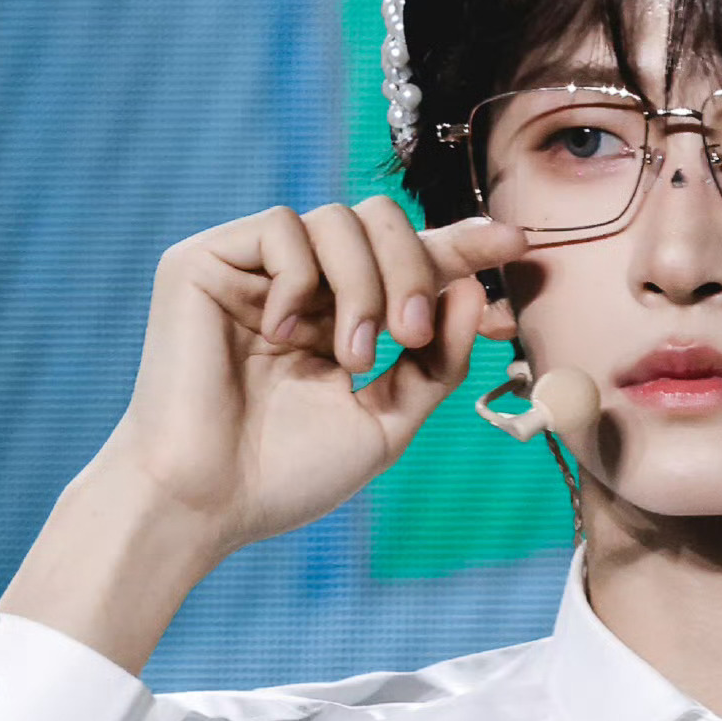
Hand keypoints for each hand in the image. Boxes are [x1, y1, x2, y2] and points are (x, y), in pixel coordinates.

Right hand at [110, 196, 526, 557]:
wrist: (208, 501)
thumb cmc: (287, 474)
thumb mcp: (387, 421)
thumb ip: (436, 362)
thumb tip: (474, 292)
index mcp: (340, 319)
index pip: (407, 262)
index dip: (461, 247)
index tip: (515, 244)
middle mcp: (300, 286)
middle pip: (380, 222)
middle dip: (415, 267)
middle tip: (412, 334)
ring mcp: (253, 271)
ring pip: (338, 219)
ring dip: (364, 284)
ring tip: (351, 357)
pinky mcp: (206, 261)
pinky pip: (282, 227)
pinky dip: (302, 279)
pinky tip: (284, 333)